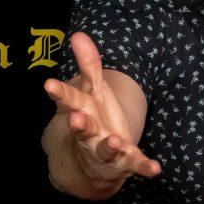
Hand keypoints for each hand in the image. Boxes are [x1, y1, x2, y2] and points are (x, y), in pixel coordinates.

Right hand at [44, 31, 161, 186]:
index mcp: (82, 112)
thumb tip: (78, 34)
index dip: (60, 93)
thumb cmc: (94, 118)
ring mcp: (106, 150)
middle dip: (80, 125)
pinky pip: (135, 165)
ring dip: (109, 146)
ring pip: (105, 149)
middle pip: (83, 128)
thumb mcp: (93, 90)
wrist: (93, 163)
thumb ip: (88, 64)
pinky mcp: (124, 162)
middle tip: (76, 119)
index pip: (70, 99)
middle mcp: (90, 133)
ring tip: (114, 141)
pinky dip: (144, 167)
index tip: (48, 84)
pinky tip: (155, 169)